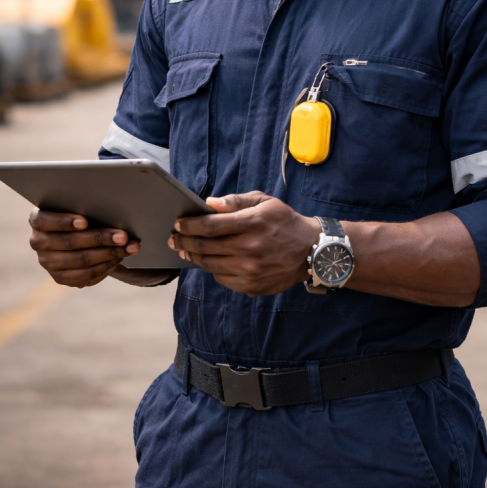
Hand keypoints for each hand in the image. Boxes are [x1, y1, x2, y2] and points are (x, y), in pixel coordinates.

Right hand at [29, 209, 139, 286]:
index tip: (85, 221)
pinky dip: (105, 266)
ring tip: (128, 247)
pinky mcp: (59, 277)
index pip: (44, 220)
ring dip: (108, 254)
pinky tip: (119, 258)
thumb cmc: (79, 212)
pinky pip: (84, 275)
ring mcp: (47, 262)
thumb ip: (86, 206)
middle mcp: (38, 242)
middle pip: (69, 242)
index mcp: (37, 220)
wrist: (74, 233)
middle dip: (99, 238)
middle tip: (123, 236)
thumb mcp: (78, 206)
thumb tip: (111, 208)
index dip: (64, 222)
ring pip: (79, 260)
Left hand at [168, 192, 318, 296]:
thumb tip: (209, 203)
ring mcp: (250, 270)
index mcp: (252, 223)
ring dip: (195, 257)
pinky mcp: (252, 286)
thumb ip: (236, 201)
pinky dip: (213, 270)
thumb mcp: (265, 202)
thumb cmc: (285, 222)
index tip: (178, 224)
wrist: (312, 251)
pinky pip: (222, 278)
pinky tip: (211, 261)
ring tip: (187, 251)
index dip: (189, 225)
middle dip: (184, 242)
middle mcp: (250, 248)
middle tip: (174, 239)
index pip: (210, 225)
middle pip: (205, 247)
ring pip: (210, 265)